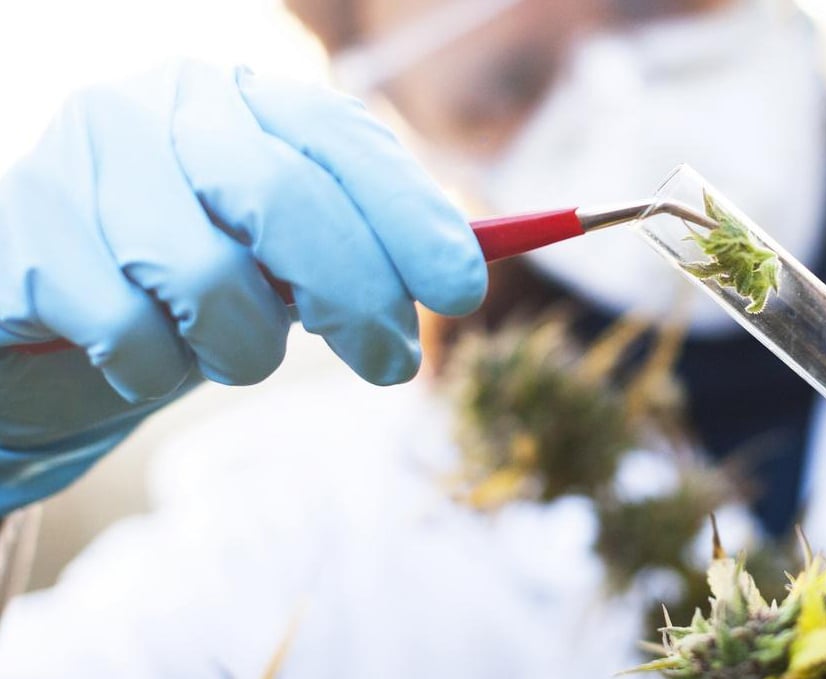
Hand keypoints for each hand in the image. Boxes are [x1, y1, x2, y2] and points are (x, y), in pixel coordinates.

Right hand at [0, 60, 486, 511]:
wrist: (52, 318)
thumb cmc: (194, 281)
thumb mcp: (286, 255)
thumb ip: (361, 246)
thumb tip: (468, 268)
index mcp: (240, 98)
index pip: (340, 140)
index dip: (410, 215)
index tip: (463, 291)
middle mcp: (159, 109)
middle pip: (286, 200)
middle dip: (358, 296)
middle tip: (393, 364)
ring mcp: (81, 165)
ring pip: (209, 282)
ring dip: (245, 351)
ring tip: (230, 353)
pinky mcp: (25, 241)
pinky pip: (131, 336)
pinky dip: (157, 372)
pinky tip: (142, 356)